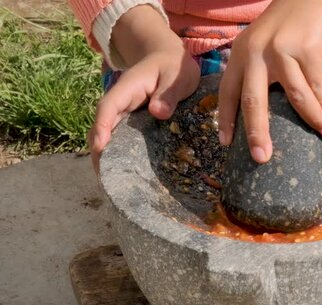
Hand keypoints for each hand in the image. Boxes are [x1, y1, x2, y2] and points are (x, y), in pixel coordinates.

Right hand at [88, 5, 199, 173]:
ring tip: (116, 184)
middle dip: (100, 152)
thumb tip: (158, 112)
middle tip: (106, 178)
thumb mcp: (176, 75)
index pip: (108, 108)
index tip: (100, 147)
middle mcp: (120, 103)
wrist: (167, 58)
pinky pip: (122, 139)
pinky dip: (122, 155)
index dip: (102, 127)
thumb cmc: (173, 66)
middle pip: (102, 128)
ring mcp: (124, 114)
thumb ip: (168, 92)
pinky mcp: (132, 123)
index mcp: (127, 89)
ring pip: (109, 136)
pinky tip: (130, 174)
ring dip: (109, 157)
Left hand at [218, 0, 321, 162]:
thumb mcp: (263, 44)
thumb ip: (260, 72)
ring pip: (295, 95)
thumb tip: (265, 114)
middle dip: (257, 132)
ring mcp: (282, 50)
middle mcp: (256, 52)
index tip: (225, 144)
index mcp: (241, 54)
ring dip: (311, 118)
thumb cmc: (289, 26)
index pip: (228, 91)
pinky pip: (316, 84)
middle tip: (261, 158)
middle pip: (253, 100)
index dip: (226, 119)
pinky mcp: (307, 48)